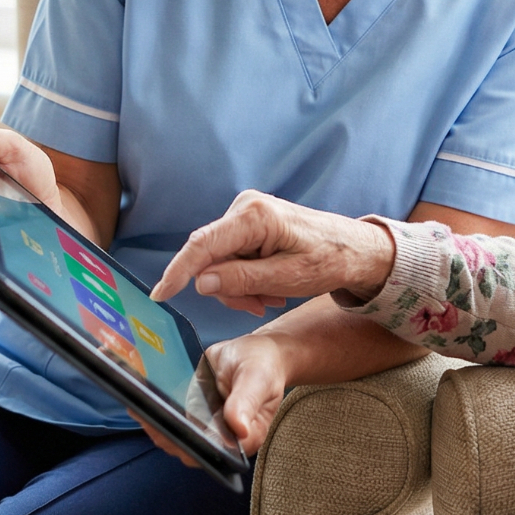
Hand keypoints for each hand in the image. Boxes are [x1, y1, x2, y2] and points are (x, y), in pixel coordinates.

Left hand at [136, 333, 289, 465]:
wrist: (257, 351)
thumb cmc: (264, 367)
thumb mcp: (258, 379)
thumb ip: (247, 402)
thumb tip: (239, 429)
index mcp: (244, 438)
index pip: (214, 454)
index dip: (191, 448)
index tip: (171, 433)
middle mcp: (222, 438)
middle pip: (189, 447)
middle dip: (166, 433)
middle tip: (146, 411)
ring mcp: (204, 426)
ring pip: (175, 434)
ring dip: (156, 422)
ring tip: (137, 403)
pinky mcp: (191, 412)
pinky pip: (171, 416)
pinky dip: (156, 408)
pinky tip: (141, 396)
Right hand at [151, 190, 396, 313]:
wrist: (355, 249)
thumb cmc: (329, 261)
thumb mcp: (286, 279)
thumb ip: (242, 280)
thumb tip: (201, 283)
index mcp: (254, 216)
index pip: (203, 245)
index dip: (178, 271)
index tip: (160, 295)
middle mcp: (245, 208)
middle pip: (210, 258)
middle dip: (228, 288)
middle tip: (257, 306)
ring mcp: (246, 213)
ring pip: (219, 262)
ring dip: (239, 287)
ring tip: (270, 296)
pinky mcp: (250, 223)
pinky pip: (231, 257)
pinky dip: (245, 278)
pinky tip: (269, 286)